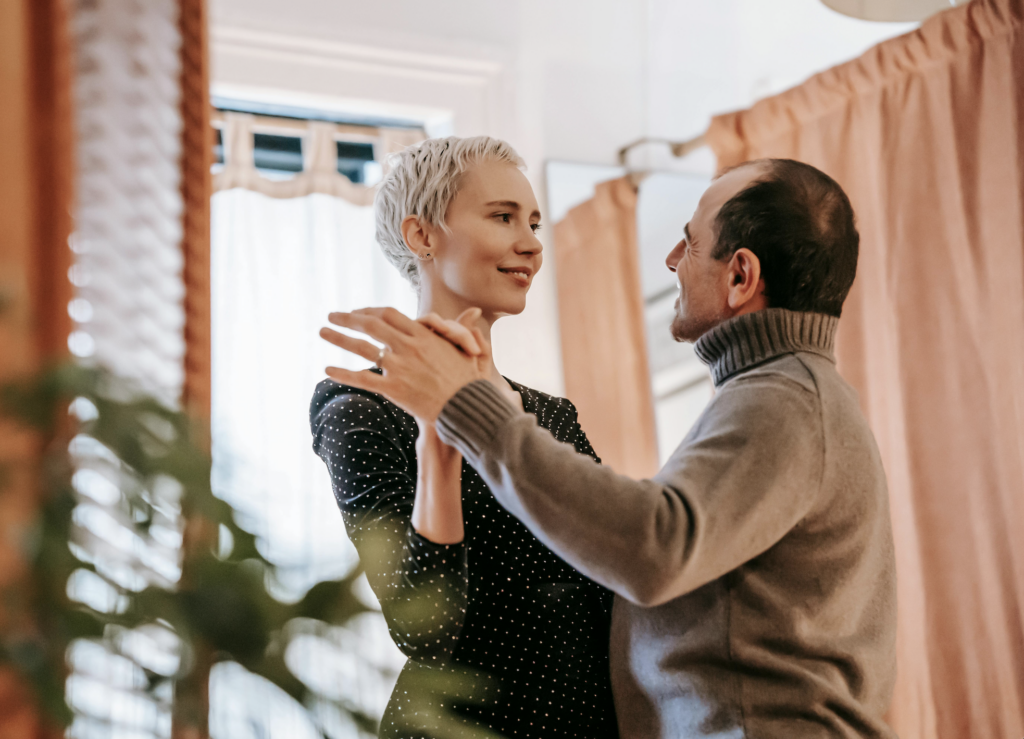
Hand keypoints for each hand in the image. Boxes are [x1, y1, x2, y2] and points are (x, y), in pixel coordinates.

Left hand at [320, 307, 489, 421]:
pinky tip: (327, 369)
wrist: (467, 407)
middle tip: (332, 315)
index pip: (389, 314)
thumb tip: (474, 312)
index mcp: (423, 335)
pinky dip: (343, 373)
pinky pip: (362, 379)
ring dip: (339, 338)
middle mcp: (409, 347)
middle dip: (349, 318)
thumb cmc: (469, 380)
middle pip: (372, 325)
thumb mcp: (467, 349)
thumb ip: (463, 328)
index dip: (370, 311)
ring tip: (322, 331)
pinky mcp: (394, 389)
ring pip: (362, 348)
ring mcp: (400, 367)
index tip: (358, 312)